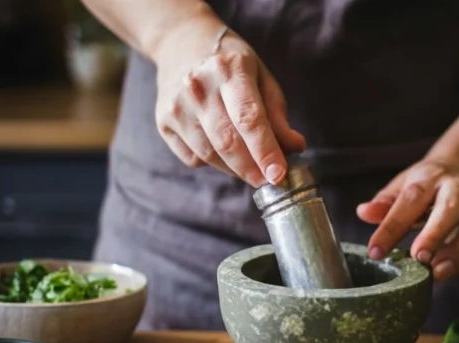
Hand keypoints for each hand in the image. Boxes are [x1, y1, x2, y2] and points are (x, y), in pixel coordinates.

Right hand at [154, 25, 305, 186]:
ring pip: (210, 155)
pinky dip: (214, 162)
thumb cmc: (231, 67)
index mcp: (229, 69)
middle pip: (228, 142)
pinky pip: (194, 158)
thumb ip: (278, 116)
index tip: (279, 175)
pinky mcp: (163, 123)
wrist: (182, 46)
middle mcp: (198, 87)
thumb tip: (294, 148)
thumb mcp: (261, 79)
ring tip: (252, 167)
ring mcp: (176, 106)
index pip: (249, 118)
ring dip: (236, 170)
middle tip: (270, 180)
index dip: (265, 151)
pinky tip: (222, 149)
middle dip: (252, 169)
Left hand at [356, 159, 458, 280]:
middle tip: (419, 258)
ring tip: (439, 272)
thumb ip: (384, 202)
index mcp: (430, 177)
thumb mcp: (402, 186)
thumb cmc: (427, 185)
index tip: (375, 252)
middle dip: (436, 235)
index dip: (392, 226)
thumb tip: (363, 212)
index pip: (410, 199)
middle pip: (452, 209)